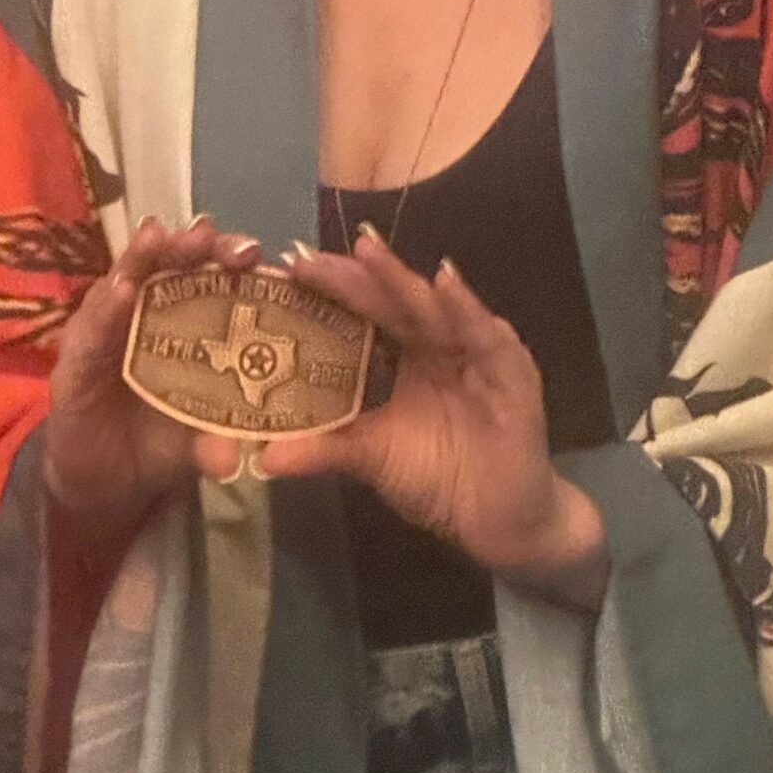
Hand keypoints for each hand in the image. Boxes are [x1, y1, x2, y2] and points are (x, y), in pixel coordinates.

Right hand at [44, 215, 256, 523]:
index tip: (253, 252)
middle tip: (207, 235)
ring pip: (125, 281)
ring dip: (142, 259)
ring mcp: (107, 329)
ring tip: (156, 239)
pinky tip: (120, 294)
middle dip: (188, 244)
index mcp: (188, 318)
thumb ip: (214, 441)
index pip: (210, 273)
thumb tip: (232, 459)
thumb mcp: (196, 440)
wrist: (105, 481)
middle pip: (168, 263)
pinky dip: (105, 309)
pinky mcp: (73, 359)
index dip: (228, 256)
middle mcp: (147, 311)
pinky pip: (90, 330)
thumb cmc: (161, 438)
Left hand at [255, 230, 607, 611]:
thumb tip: (262, 456)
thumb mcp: (373, 458)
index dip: (330, 289)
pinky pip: (486, 337)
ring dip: (401, 279)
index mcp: (405, 353)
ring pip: (433, 308)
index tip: (287, 268)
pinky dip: (466, 309)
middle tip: (309, 256)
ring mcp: (475, 351)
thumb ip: (326, 449)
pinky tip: (445, 283)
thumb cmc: (439, 478)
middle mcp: (438, 342)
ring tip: (367, 251)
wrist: (501, 522)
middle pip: (392, 300)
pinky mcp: (511, 372)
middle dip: (352, 275)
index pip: (365, 310)